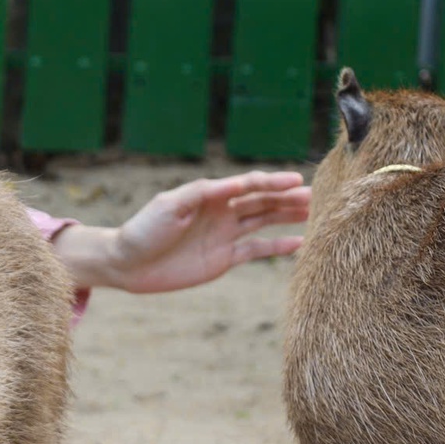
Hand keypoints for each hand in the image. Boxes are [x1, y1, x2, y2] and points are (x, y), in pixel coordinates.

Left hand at [52, 172, 310, 293]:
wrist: (127, 263)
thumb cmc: (144, 229)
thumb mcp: (169, 206)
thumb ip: (200, 194)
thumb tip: (232, 184)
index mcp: (209, 195)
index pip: (248, 185)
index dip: (272, 181)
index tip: (296, 179)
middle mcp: (221, 212)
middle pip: (261, 201)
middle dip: (287, 197)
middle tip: (317, 195)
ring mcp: (225, 234)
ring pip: (263, 222)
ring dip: (287, 216)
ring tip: (314, 212)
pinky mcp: (224, 258)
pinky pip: (256, 250)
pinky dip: (277, 247)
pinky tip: (298, 243)